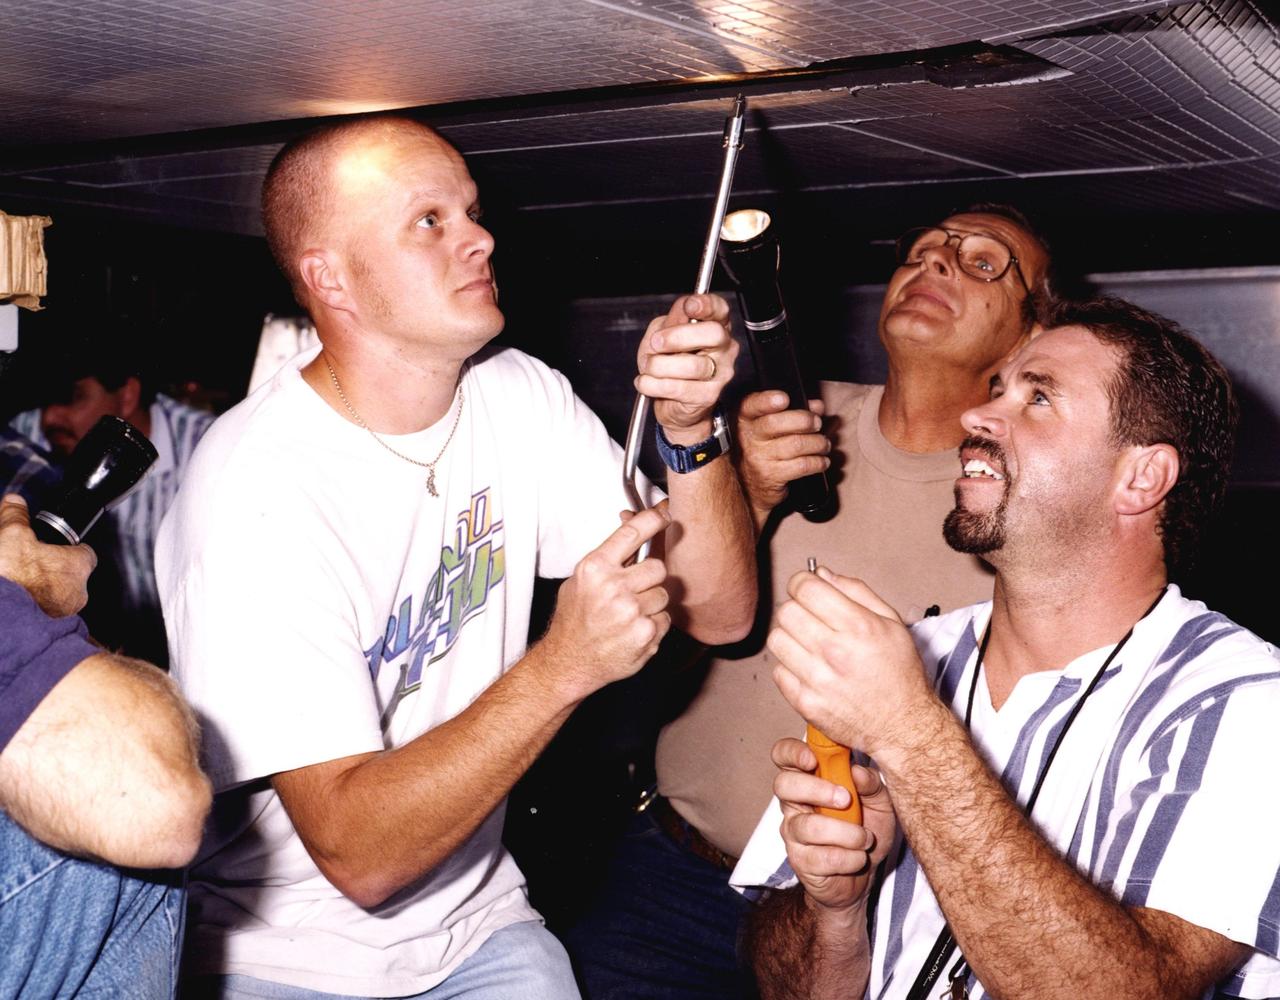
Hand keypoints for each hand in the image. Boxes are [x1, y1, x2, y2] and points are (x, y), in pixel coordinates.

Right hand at [0, 494, 95, 617]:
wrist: (1, 619)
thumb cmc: (10, 578)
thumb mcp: (10, 535)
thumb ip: (15, 516)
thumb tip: (15, 502)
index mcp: (77, 566)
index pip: (85, 553)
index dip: (70, 547)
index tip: (56, 546)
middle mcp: (77, 593)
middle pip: (70, 575)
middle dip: (53, 570)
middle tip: (31, 566)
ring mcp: (63, 614)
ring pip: (58, 597)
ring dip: (43, 591)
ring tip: (21, 585)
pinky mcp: (48, 630)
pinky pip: (46, 615)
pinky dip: (34, 608)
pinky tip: (18, 600)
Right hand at [538, 506, 672, 700]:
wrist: (569, 661)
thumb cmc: (575, 620)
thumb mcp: (581, 580)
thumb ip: (608, 557)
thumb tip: (631, 525)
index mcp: (595, 568)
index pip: (632, 532)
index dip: (654, 519)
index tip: (665, 515)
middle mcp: (613, 587)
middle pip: (658, 567)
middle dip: (650, 578)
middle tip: (635, 590)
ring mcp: (631, 611)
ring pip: (663, 594)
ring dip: (652, 603)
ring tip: (629, 614)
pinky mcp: (645, 634)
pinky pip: (665, 618)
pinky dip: (653, 624)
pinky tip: (632, 630)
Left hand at [636, 294, 737, 442]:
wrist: (671, 403)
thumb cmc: (669, 364)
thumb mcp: (662, 334)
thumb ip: (672, 320)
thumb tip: (683, 309)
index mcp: (715, 325)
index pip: (720, 309)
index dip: (706, 304)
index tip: (689, 306)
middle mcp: (724, 348)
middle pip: (713, 333)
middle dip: (678, 337)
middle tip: (656, 343)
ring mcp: (721, 373)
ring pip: (692, 365)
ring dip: (659, 365)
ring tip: (648, 367)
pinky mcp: (709, 395)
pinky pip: (678, 387)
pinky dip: (653, 384)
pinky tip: (646, 382)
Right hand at [736, 391, 829, 517]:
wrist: (752, 488)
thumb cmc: (766, 451)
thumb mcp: (772, 429)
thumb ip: (794, 412)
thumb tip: (817, 406)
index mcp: (746, 421)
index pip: (751, 406)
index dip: (766, 401)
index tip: (784, 399)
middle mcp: (748, 438)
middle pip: (775, 423)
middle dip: (804, 420)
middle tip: (817, 423)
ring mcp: (758, 458)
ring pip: (795, 444)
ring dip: (818, 443)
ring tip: (824, 444)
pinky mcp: (771, 476)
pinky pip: (802, 465)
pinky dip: (818, 462)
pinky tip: (822, 461)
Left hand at [767, 567, 934, 758]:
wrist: (903, 726)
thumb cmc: (899, 674)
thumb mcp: (891, 623)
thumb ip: (856, 592)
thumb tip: (822, 574)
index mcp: (858, 627)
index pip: (805, 589)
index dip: (801, 582)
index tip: (806, 588)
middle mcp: (835, 652)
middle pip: (786, 611)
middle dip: (796, 608)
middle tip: (810, 618)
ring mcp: (818, 680)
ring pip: (776, 640)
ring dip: (789, 637)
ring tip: (808, 644)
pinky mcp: (806, 703)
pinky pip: (778, 672)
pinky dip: (790, 668)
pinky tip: (809, 669)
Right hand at [773, 736, 895, 912]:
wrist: (865, 876)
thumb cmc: (866, 828)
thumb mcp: (879, 803)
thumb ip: (871, 784)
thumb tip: (857, 772)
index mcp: (809, 779)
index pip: (784, 755)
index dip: (793, 752)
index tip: (814, 759)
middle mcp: (794, 803)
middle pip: (783, 785)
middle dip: (816, 790)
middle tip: (846, 800)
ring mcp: (793, 832)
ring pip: (807, 826)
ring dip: (845, 833)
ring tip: (865, 838)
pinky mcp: (799, 861)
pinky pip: (821, 857)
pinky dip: (848, 858)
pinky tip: (858, 858)